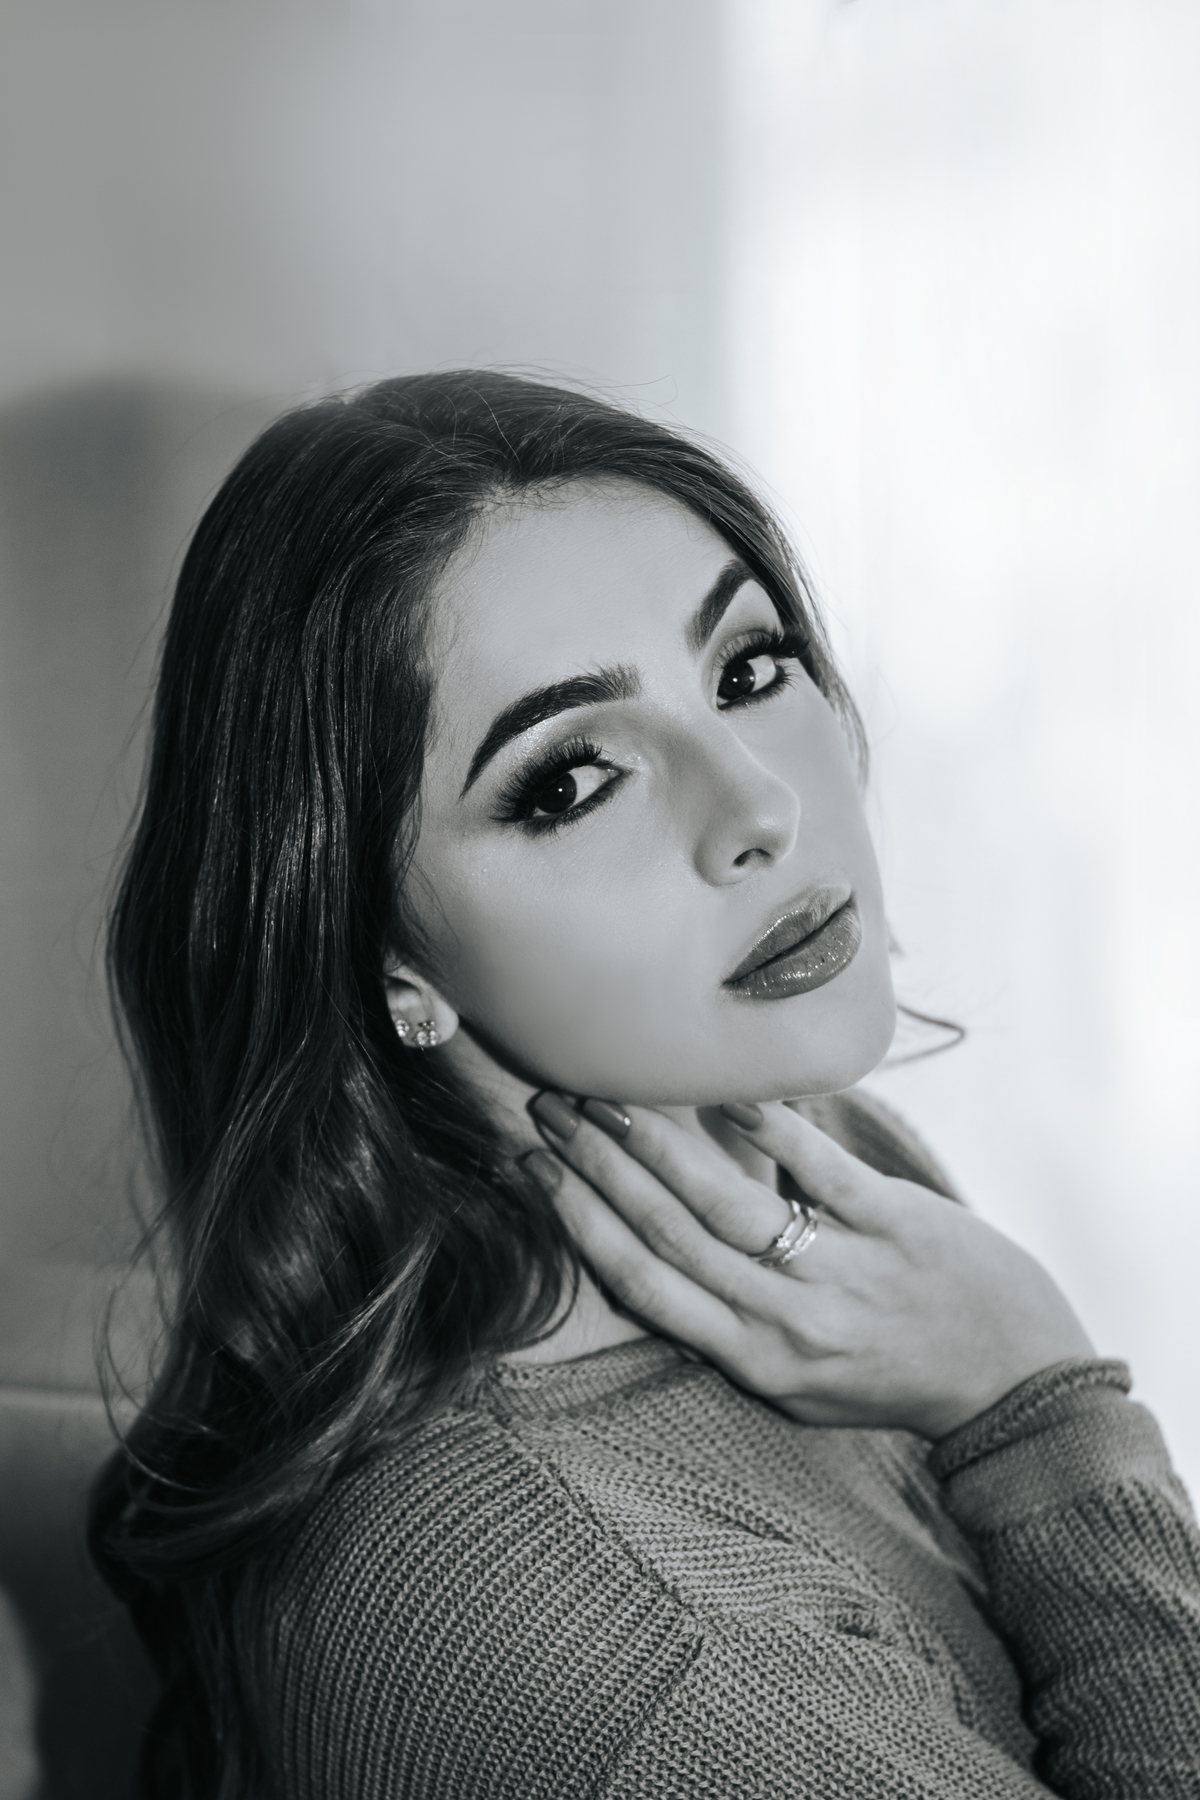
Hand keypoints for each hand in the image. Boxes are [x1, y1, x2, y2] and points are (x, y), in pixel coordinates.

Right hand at [526, 1094, 1094, 1439]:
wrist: (1014, 1379)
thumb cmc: (894, 1376)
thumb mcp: (796, 1382)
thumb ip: (728, 1328)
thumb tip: (649, 1260)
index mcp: (754, 1361)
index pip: (643, 1286)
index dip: (578, 1224)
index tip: (531, 1170)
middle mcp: (787, 1323)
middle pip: (667, 1234)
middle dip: (596, 1166)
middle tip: (548, 1108)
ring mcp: (842, 1272)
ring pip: (725, 1204)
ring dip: (656, 1146)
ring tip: (605, 1097)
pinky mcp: (896, 1226)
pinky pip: (820, 1173)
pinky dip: (770, 1130)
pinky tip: (723, 1095)